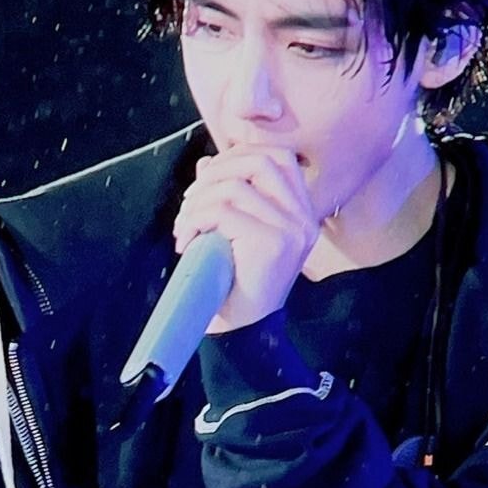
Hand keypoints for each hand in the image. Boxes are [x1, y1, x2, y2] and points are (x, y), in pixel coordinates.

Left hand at [172, 145, 319, 334]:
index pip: (280, 158)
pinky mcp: (272, 242)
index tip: (209, 178)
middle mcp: (303, 218)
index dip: (239, 156)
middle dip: (216, 172)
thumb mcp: (235, 232)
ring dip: (198, 201)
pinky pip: (224, 211)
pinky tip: (185, 240)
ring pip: (235, 186)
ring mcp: (292, 230)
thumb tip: (207, 164)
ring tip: (184, 225)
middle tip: (191, 200)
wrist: (243, 330)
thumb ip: (227, 196)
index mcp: (301, 212)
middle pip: (261, 161)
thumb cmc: (237, 283)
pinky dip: (195, 220)